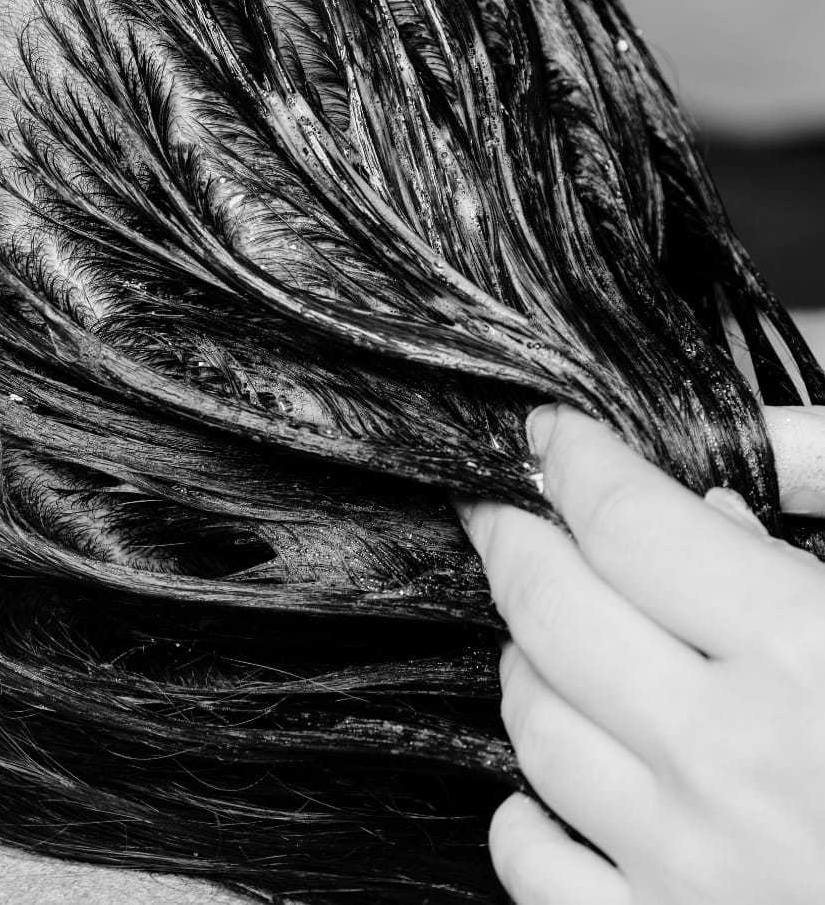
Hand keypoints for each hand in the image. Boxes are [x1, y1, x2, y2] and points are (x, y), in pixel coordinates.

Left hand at [460, 404, 824, 904]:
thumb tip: (712, 506)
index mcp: (810, 659)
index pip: (628, 522)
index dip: (573, 458)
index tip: (549, 431)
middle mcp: (731, 762)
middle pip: (551, 608)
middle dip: (510, 535)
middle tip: (498, 503)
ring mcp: (689, 868)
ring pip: (534, 723)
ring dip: (525, 659)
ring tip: (546, 631)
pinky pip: (533, 862)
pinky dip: (526, 809)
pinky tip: (553, 780)